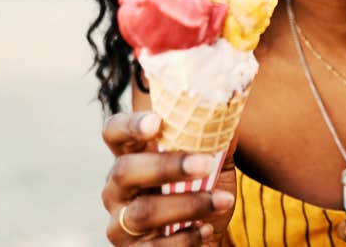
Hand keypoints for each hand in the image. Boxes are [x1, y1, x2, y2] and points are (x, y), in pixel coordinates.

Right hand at [101, 111, 237, 245]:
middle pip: (124, 171)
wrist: (203, 240)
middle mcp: (117, 189)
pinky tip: (206, 230)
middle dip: (165, 167)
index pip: (115, 133)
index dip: (129, 125)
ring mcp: (120, 223)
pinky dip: (184, 238)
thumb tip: (230, 111)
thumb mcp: (213, 165)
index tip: (157, 121)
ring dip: (188, 205)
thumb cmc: (202, 195)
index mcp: (133, 157)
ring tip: (223, 200)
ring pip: (142, 212)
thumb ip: (217, 139)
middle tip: (204, 165)